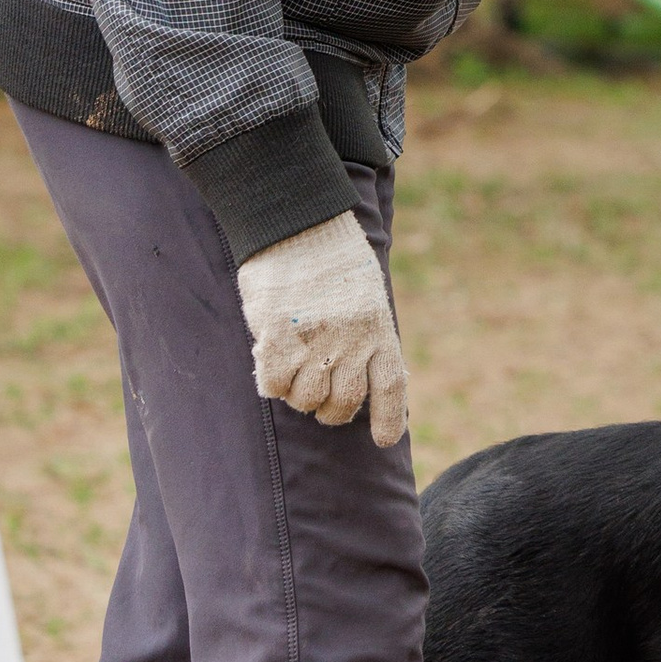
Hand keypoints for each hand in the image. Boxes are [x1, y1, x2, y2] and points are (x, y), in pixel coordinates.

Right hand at [236, 210, 407, 445]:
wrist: (299, 220)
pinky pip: (274, 385)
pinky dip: (272, 383)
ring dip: (298, 395)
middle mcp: (351, 340)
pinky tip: (271, 362)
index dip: (389, 419)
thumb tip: (361, 379)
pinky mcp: (279, 336)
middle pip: (343, 404)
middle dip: (330, 411)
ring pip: (306, 400)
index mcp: (378, 328)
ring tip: (294, 373)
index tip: (384, 441)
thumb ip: (366, 335)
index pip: (389, 387)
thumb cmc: (333, 257)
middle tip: (319, 398)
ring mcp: (315, 340)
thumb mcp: (366, 294)